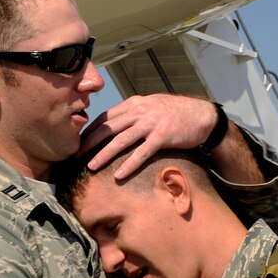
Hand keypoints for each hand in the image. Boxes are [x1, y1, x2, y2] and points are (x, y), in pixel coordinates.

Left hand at [81, 94, 216, 179]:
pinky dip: (130, 164)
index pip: (105, 117)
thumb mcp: (152, 106)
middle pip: (108, 128)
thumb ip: (134, 113)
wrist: (202, 115)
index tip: (78, 143)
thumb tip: (117, 124)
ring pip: (121, 140)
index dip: (90, 131)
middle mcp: (140, 111)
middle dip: (89, 143)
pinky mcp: (163, 136)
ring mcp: (151, 123)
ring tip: (91, 167)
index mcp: (134, 104)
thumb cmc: (177, 113)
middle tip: (74, 156)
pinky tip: (120, 174)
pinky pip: (142, 152)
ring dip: (104, 154)